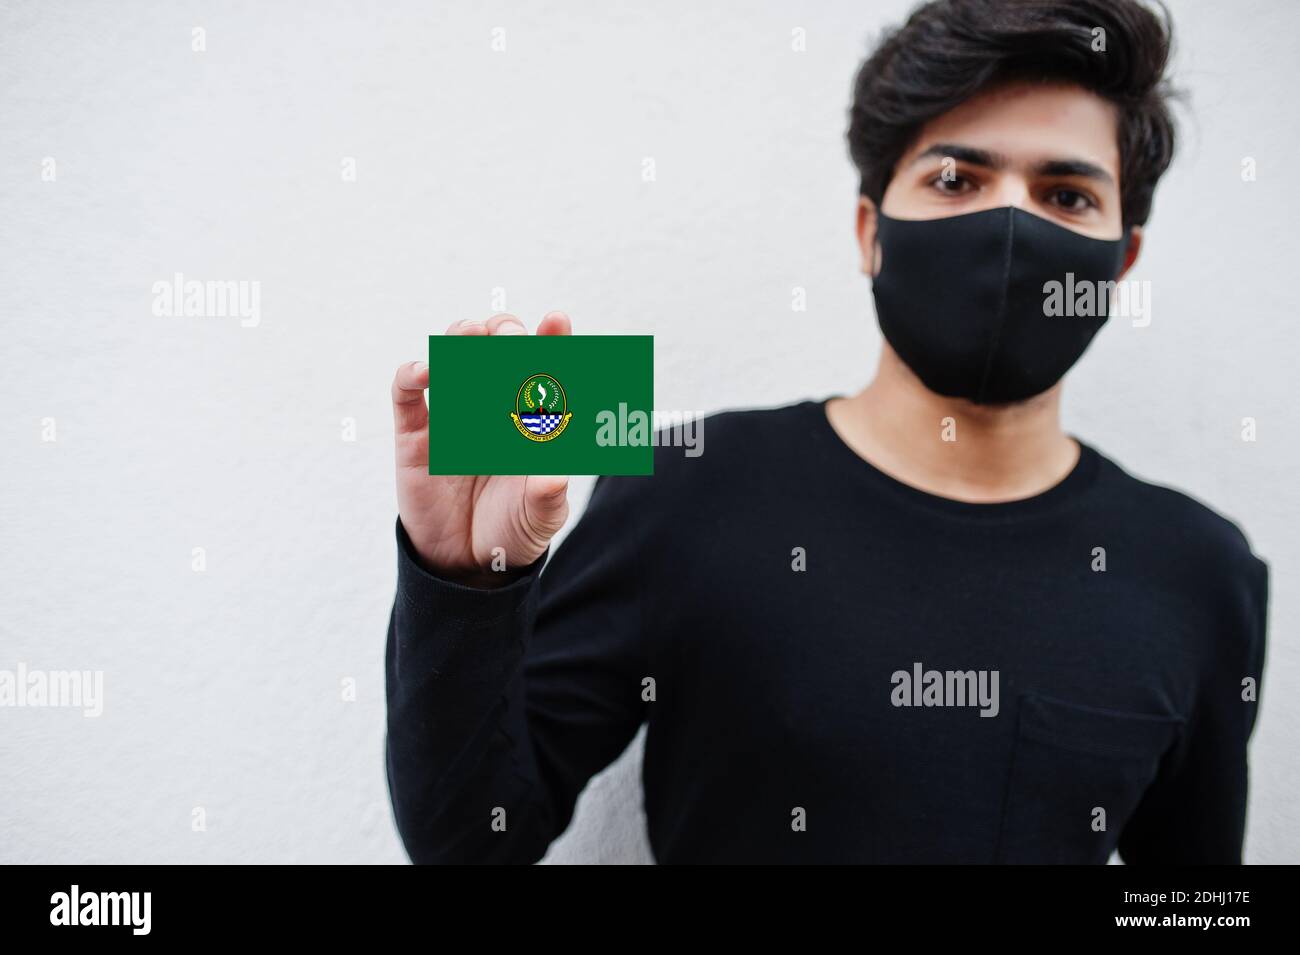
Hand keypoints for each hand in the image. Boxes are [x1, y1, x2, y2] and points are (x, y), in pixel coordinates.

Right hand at [392, 312, 571, 586]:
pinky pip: (407, 392)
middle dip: (506, 334)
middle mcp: (493, 406)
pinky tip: (426, 372)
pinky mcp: (415, 432)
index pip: (544, 367)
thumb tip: (554, 478)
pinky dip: (413, 374)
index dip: (550, 339)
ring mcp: (454, 414)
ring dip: (463, 338)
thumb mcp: (538, 521)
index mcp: (531, 417)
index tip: (556, 320)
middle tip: (510, 340)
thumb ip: (546, 499)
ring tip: (469, 338)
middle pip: (498, 347)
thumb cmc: (513, 531)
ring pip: (455, 356)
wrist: (465, 563)